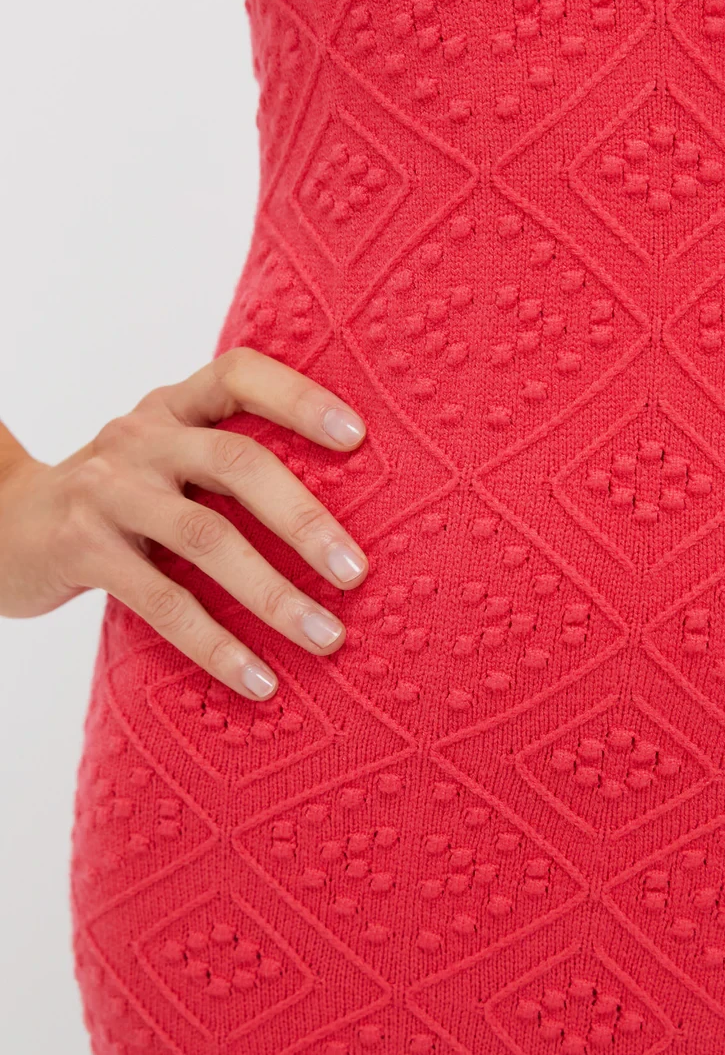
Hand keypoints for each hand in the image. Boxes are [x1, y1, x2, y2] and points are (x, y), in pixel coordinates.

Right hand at [0, 347, 369, 699]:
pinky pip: (162, 601)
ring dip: (273, 594)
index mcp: (172, 407)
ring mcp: (108, 490)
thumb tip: (337, 521)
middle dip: (304, 520)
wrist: (3, 525)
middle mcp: (141, 437)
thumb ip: (222, 464)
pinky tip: (257, 680)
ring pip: (206, 537)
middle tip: (356, 572)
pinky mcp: (83, 549)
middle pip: (237, 462)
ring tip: (326, 637)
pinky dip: (217, 644)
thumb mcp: (161, 459)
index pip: (239, 374)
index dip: (299, 397)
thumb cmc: (117, 498)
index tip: (358, 436)